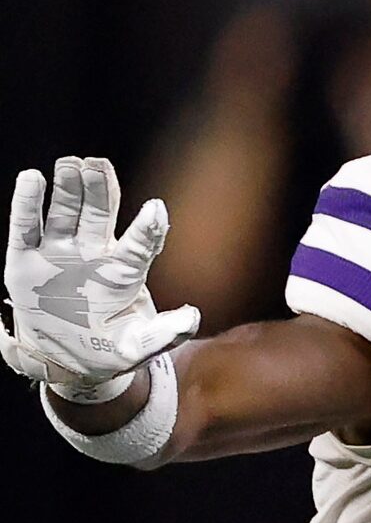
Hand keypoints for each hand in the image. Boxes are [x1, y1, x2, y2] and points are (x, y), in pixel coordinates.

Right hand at [5, 158, 197, 400]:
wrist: (64, 359)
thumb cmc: (107, 348)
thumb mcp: (138, 346)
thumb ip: (164, 334)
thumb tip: (192, 316)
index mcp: (124, 273)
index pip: (140, 244)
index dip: (148, 228)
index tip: (156, 209)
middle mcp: (94, 255)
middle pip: (101, 215)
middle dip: (100, 190)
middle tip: (97, 164)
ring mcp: (59, 253)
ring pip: (66, 212)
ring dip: (69, 187)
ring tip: (72, 164)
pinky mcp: (25, 259)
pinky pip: (26, 227)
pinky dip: (27, 203)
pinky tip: (32, 178)